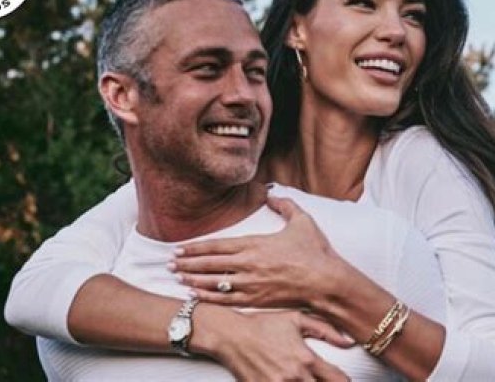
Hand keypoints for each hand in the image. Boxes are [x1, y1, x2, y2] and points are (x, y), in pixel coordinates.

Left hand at [172, 196, 343, 307]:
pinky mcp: (257, 300)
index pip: (217, 245)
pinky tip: (196, 295)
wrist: (326, 281)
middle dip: (187, 263)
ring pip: (214, 282)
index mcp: (255, 244)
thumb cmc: (315, 252)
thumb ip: (285, 205)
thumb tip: (272, 194)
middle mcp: (248, 264)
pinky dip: (209, 297)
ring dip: (193, 279)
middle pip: (209, 263)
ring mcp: (251, 284)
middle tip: (169, 264)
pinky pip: (227, 299)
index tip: (179, 248)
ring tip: (176, 278)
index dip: (195, 247)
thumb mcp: (302, 221)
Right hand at [195, 306, 351, 381]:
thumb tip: (348, 342)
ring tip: (302, 380)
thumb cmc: (262, 325)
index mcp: (306, 359)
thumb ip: (325, 329)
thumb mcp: (296, 319)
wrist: (232, 335)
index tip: (341, 380)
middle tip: (318, 378)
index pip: (338, 380)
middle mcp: (294, 377)